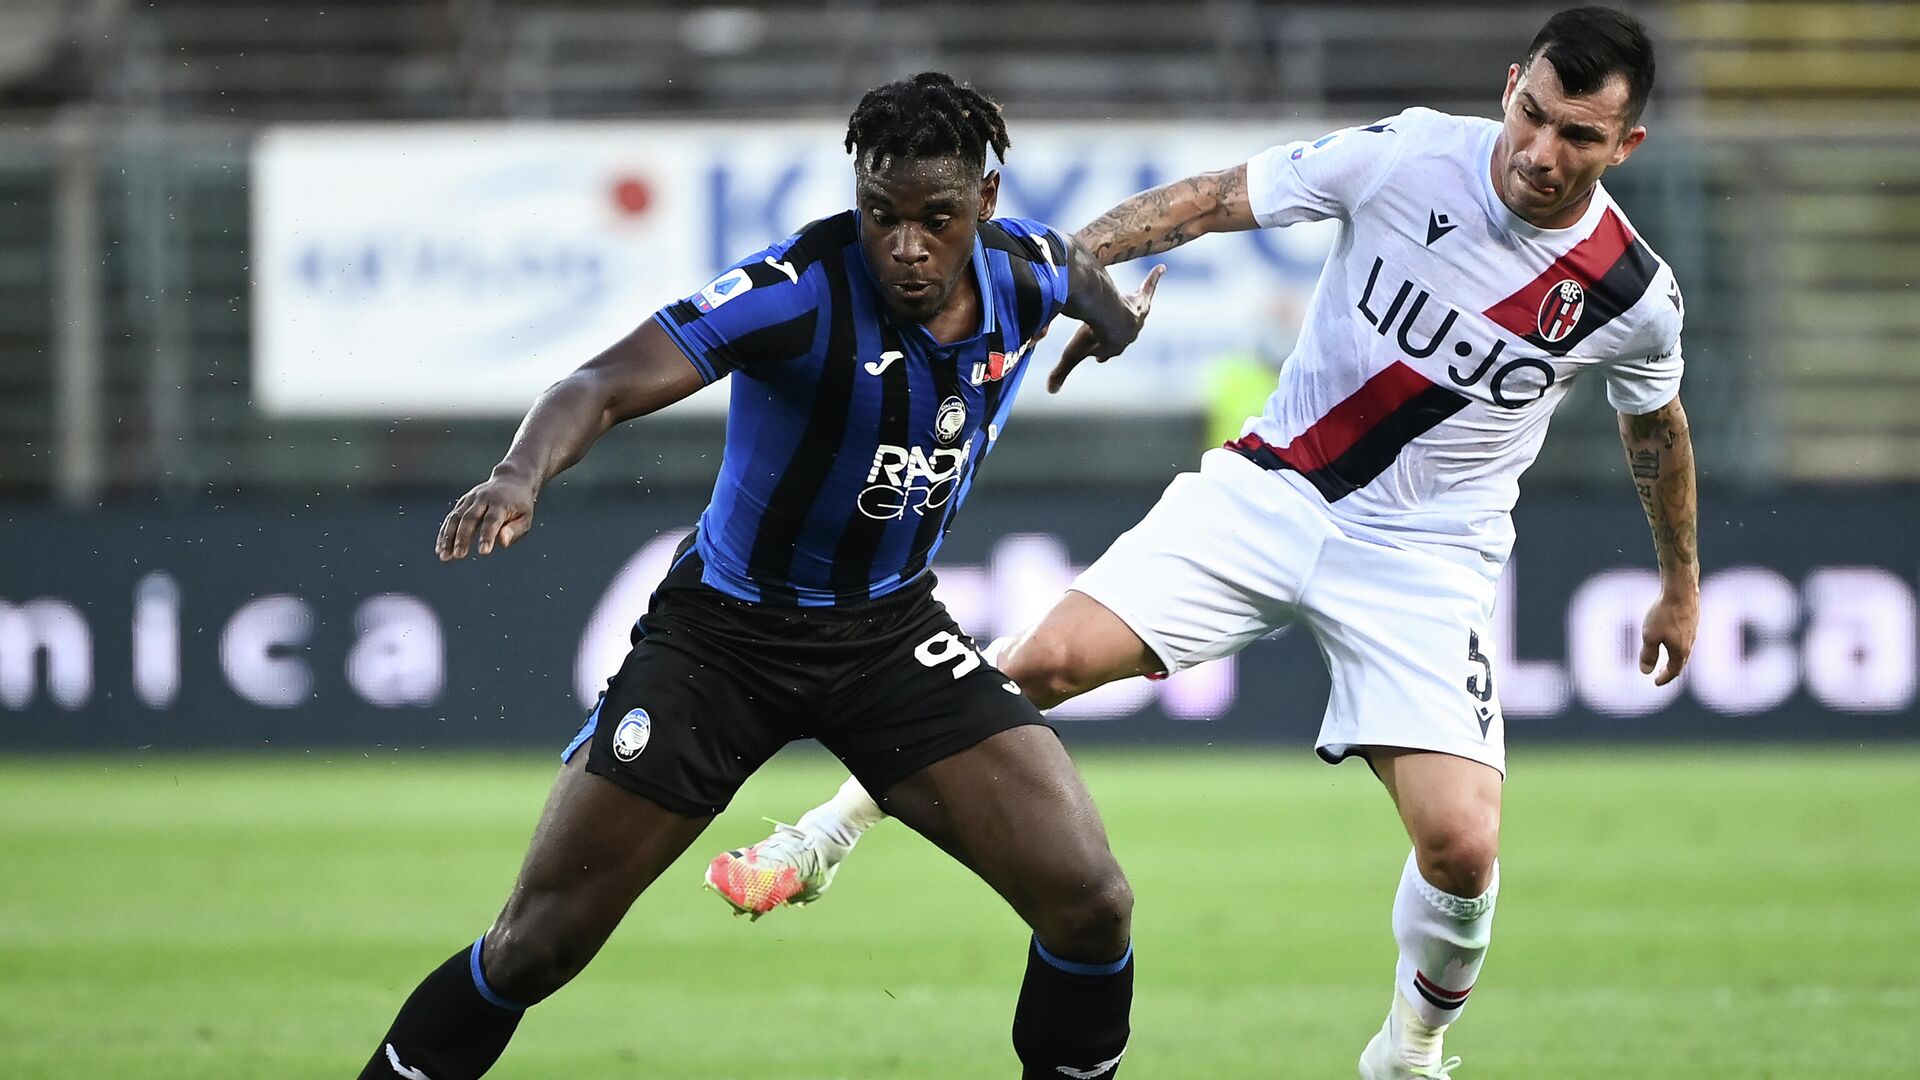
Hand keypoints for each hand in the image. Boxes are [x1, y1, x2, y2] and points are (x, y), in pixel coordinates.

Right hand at [436, 472, 536, 560]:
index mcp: (501, 503)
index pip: (492, 520)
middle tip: (459, 556)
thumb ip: (515, 530)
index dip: (487, 536)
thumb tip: (502, 542)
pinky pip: (451, 518)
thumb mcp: (526, 517)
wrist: (511, 480)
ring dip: (448, 537)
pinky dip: (444, 533)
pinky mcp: (463, 502)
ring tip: (444, 557)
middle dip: (463, 538)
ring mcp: (471, 499)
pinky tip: (441, 549)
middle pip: (469, 518)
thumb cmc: (520, 505)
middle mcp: (483, 499)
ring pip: (455, 517)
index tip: (484, 552)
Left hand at [1047, 264, 1165, 392]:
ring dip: (1137, 307)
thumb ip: (1060, 372)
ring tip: (1141, 299)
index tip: (1097, 357)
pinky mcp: (1141, 300)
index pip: (1108, 351)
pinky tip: (1160, 268)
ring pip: (1139, 312)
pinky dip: (1154, 279)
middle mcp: (1129, 333)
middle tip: (1111, 330)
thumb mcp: (1072, 354)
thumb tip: (1049, 391)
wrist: (1108, 317)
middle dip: (1119, 331)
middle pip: (1124, 333)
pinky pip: (1149, 287)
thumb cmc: (1091, 335)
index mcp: (1114, 346)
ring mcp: (1137, 316)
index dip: (1102, 352)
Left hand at [1639, 589, 1698, 685]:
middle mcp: (1690, 644)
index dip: (1664, 678)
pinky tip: (1672, 638)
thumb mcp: (1650, 636)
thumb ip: (1648, 655)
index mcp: (1680, 651)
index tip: (1656, 682)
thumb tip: (1645, 672)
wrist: (1682, 591)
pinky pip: (1686, 639)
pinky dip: (1678, 645)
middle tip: (1660, 674)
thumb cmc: (1664, 614)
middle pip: (1681, 662)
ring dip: (1675, 658)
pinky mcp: (1693, 621)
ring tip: (1666, 658)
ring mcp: (1693, 632)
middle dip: (1670, 670)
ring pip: (1685, 650)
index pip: (1674, 671)